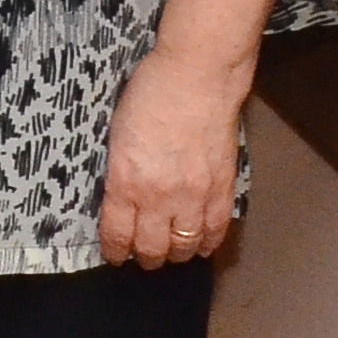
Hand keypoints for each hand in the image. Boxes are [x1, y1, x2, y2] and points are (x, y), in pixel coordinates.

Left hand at [96, 43, 250, 264]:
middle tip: (143, 259)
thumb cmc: (149, 96)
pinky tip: (201, 245)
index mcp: (126, 182)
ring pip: (185, 244)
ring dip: (176, 254)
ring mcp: (195, 195)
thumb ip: (120, 174)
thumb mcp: (116, 137)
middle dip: (146, 259)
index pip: (118, 233)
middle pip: (153, 247)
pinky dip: (208, 243)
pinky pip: (216, 230)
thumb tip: (121, 200)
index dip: (116, 251)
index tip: (115, 256)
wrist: (196, 78)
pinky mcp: (222, 187)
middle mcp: (160, 196)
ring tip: (170, 254)